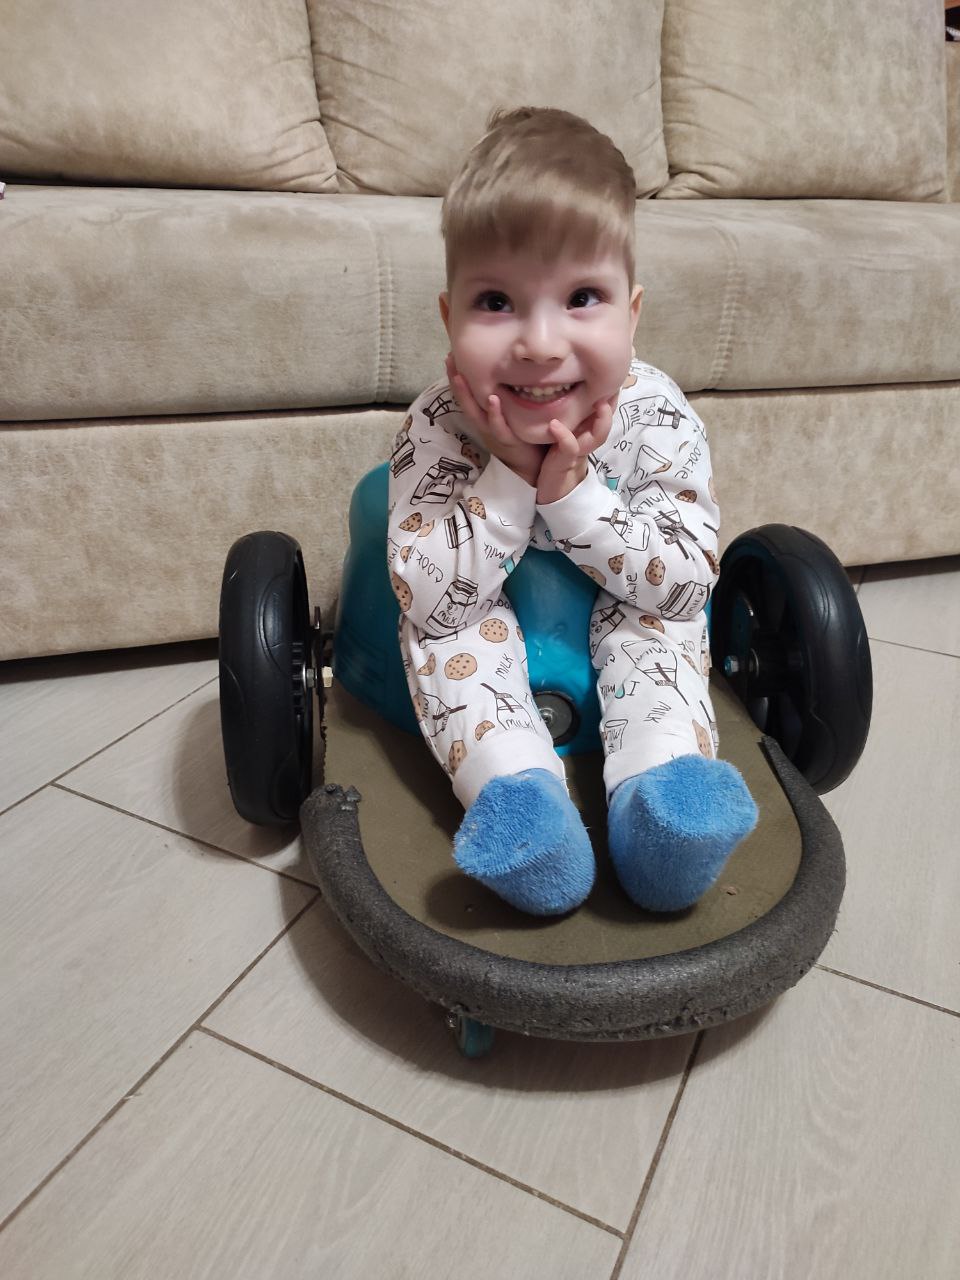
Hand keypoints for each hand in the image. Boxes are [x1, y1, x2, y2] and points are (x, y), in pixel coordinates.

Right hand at [445, 354, 545, 487]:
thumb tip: (505, 373)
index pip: (467, 394)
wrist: (531, 468)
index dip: (457, 377)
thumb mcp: (509, 414)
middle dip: (455, 381)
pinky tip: (493, 399)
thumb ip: (505, 397)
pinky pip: (498, 427)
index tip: (451, 356)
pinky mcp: (508, 440)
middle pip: (465, 401)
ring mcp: (494, 432)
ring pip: (476, 413)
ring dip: (467, 395)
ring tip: (460, 376)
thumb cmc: (521, 437)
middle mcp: (485, 424)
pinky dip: (494, 414)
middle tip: (449, 360)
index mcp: (484, 417)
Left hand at [536, 393, 617, 504]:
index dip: (611, 394)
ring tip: (599, 403)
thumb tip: (562, 387)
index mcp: (586, 430)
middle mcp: (587, 439)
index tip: (612, 375)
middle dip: (612, 403)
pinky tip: (555, 425)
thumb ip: (567, 414)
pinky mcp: (566, 461)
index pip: (604, 409)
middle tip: (614, 384)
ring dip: (601, 420)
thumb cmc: (555, 457)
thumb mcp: (563, 432)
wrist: (553, 490)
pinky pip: (569, 447)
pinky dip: (564, 436)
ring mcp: (579, 450)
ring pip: (597, 436)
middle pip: (607, 420)